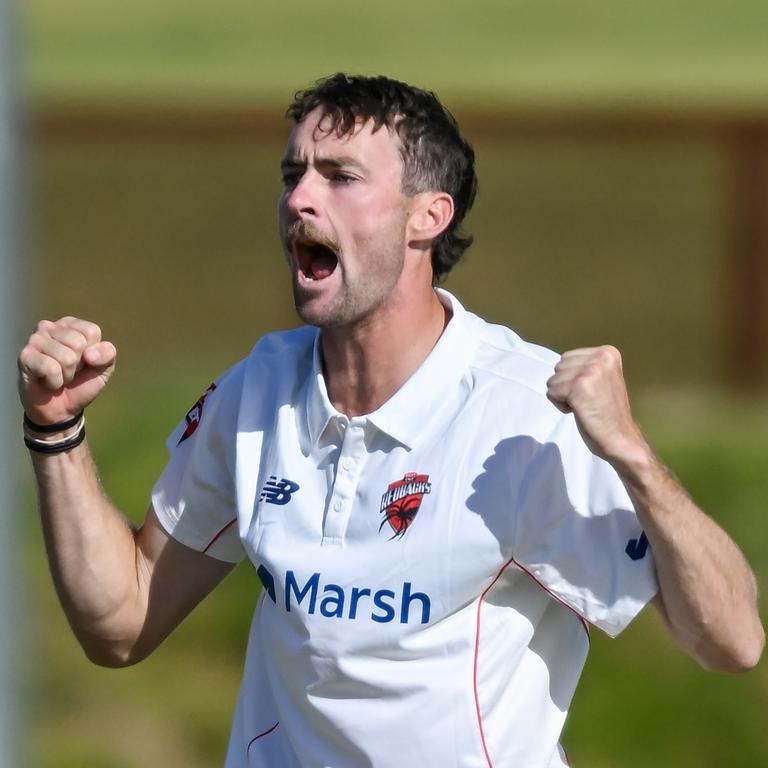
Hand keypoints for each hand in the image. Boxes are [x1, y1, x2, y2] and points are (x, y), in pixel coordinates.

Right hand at [18, 317, 116, 425]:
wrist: (61, 409)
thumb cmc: (81, 383)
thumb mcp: (103, 369)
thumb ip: (107, 354)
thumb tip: (90, 354)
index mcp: (70, 325)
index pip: (92, 331)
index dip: (93, 353)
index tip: (83, 362)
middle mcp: (49, 327)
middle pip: (79, 343)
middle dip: (78, 365)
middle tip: (68, 371)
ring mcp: (34, 340)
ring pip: (66, 357)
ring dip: (66, 375)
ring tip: (56, 376)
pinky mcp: (24, 356)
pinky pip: (51, 368)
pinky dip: (54, 382)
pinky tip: (46, 381)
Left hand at [546, 345, 647, 466]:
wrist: (620, 437)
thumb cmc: (607, 411)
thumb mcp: (601, 378)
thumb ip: (585, 366)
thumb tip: (561, 365)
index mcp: (608, 352)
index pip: (567, 358)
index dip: (572, 378)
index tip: (592, 392)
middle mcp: (600, 357)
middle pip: (559, 367)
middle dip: (566, 385)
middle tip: (588, 400)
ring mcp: (590, 371)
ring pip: (553, 380)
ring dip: (563, 396)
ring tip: (585, 405)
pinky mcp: (579, 386)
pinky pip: (551, 392)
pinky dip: (559, 405)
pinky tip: (578, 411)